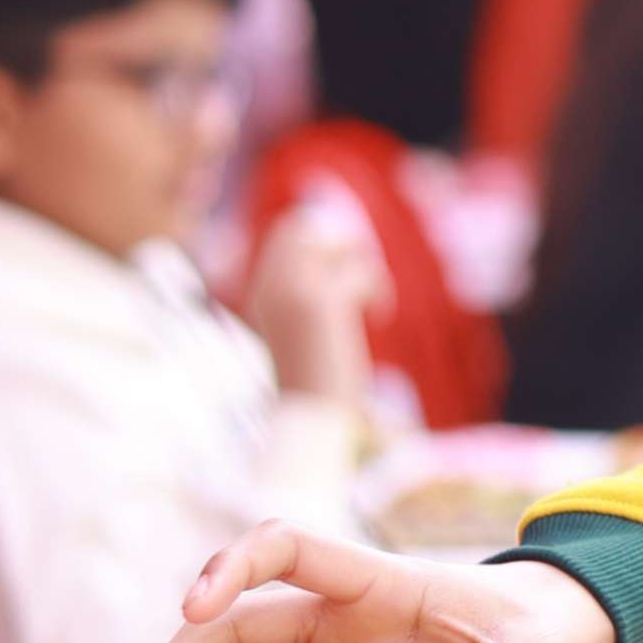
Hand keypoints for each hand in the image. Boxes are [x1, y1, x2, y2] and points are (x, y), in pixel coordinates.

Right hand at [244, 199, 390, 407]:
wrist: (312, 414)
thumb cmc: (315, 381)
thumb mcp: (306, 330)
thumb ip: (312, 292)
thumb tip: (344, 246)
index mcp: (263, 292)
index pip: (289, 232)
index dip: (325, 239)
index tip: (349, 266)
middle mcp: (271, 285)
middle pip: (309, 227)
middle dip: (342, 246)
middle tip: (361, 282)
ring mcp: (293, 290)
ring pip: (338, 245)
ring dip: (365, 269)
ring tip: (373, 302)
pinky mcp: (322, 302)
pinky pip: (362, 271)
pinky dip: (378, 290)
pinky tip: (380, 314)